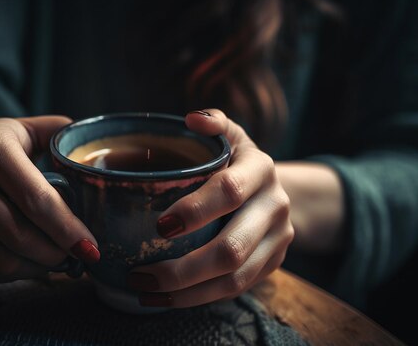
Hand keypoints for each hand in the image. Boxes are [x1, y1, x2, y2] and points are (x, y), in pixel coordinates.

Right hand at [0, 116, 99, 283]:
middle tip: (76, 255)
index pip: (35, 197)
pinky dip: (11, 275)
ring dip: (36, 267)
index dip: (67, 228)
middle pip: (17, 233)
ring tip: (54, 258)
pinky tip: (27, 262)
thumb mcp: (27, 130)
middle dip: (55, 252)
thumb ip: (62, 138)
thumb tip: (97, 162)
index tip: (91, 246)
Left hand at [127, 109, 293, 307]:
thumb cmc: (236, 162)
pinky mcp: (272, 265)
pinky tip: (164, 299)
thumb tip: (191, 119)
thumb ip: (214, 124)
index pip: (229, 191)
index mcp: (261, 169)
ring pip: (234, 279)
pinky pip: (235, 291)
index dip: (195, 210)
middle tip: (140, 273)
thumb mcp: (231, 137)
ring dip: (185, 293)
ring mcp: (278, 240)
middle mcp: (276, 206)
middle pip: (231, 248)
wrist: (274, 192)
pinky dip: (197, 299)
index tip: (159, 225)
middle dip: (182, 268)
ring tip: (144, 292)